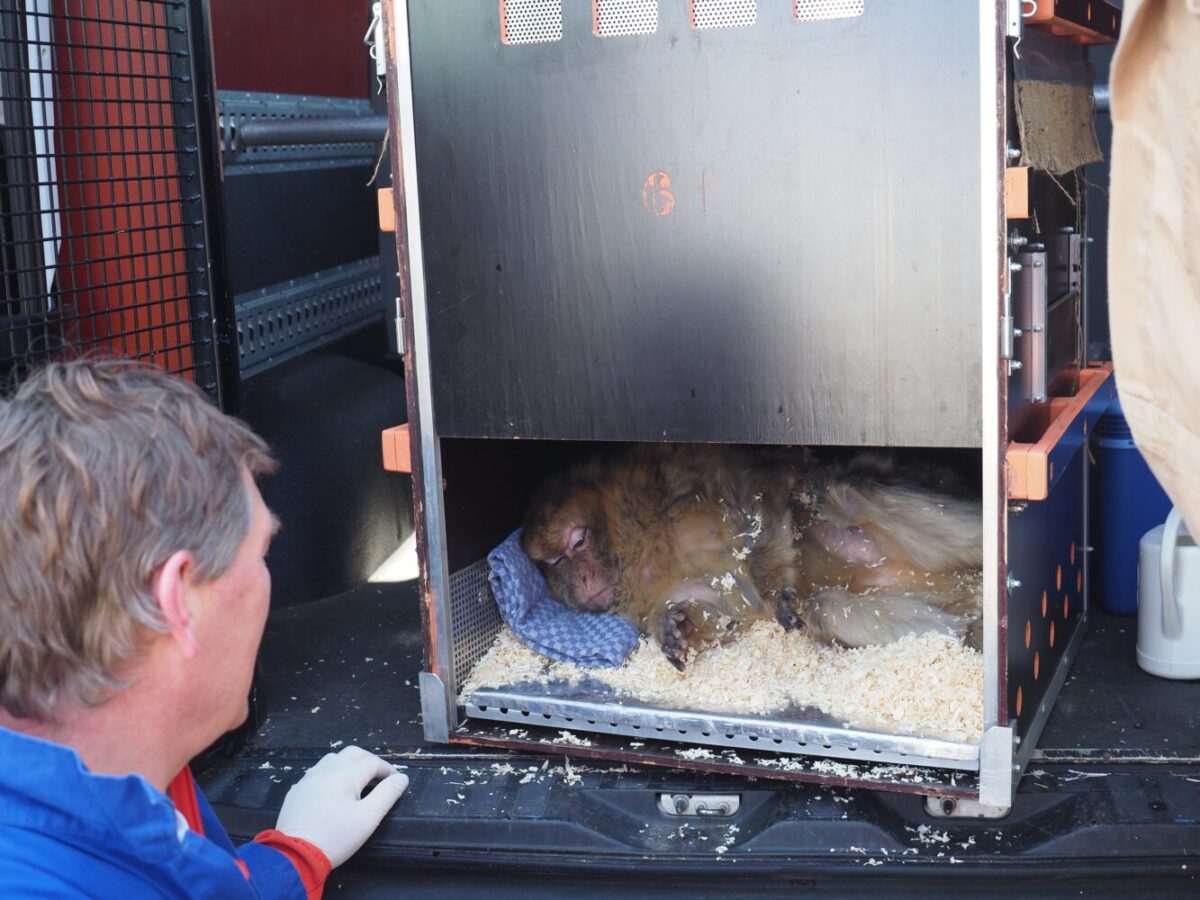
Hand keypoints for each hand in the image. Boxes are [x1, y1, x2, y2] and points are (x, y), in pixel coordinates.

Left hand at [275, 745, 407, 867]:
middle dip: (368, 761)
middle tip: (378, 778)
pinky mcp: (296, 791)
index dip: (387, 769)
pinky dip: (330, 775)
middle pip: (352, 753)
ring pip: (332, 760)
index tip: (395, 781)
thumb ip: (387, 794)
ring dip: (348, 765)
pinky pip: (317, 773)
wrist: (295, 855)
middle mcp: (325, 770)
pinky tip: (332, 792)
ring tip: (356, 782)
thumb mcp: (368, 818)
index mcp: (345, 775)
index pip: (372, 762)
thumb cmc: (336, 838)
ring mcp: (307, 779)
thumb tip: (401, 778)